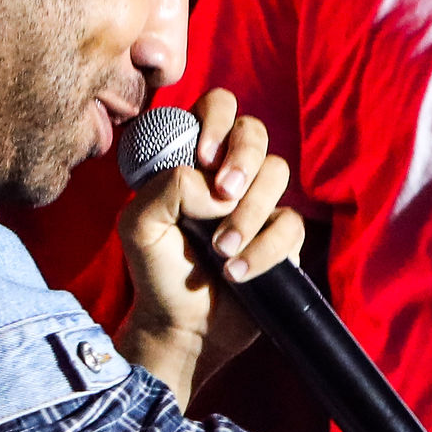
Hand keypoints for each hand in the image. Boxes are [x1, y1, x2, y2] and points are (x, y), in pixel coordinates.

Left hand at [112, 88, 304, 403]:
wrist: (182, 324)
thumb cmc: (157, 270)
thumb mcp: (140, 225)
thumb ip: (165, 188)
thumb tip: (211, 186)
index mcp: (193, 157)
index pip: (217, 107)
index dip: (216, 121)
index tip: (203, 158)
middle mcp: (229, 172)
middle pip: (254, 132)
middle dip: (242, 160)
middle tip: (223, 195)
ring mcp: (260, 201)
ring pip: (278, 174)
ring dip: (248, 213)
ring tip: (221, 250)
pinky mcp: (283, 235)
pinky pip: (291, 224)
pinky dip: (263, 249)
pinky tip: (237, 272)